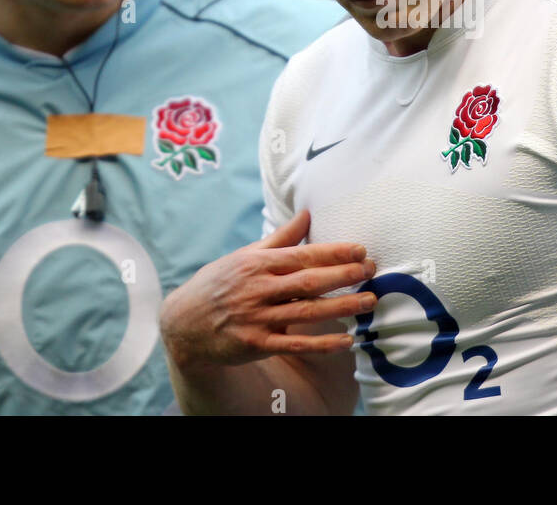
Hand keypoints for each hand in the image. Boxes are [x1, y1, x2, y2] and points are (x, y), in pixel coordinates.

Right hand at [160, 210, 376, 373]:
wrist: (183, 323)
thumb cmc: (220, 283)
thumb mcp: (245, 256)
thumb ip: (280, 238)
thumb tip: (306, 213)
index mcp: (258, 264)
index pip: (302, 255)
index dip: (333, 252)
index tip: (360, 249)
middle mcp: (259, 288)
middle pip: (309, 281)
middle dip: (343, 275)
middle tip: (372, 270)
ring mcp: (257, 317)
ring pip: (306, 311)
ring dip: (342, 306)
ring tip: (369, 301)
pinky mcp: (256, 344)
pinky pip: (295, 343)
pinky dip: (322, 343)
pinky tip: (346, 341)